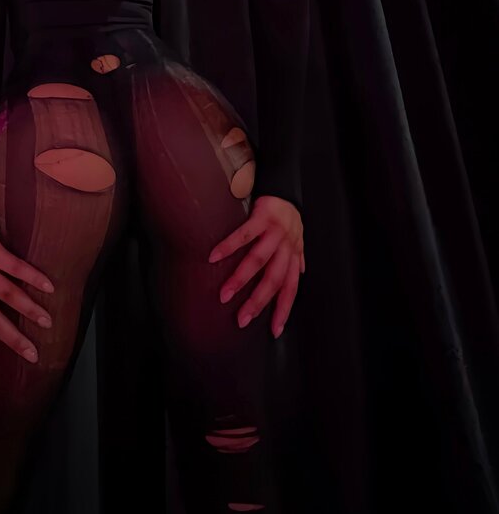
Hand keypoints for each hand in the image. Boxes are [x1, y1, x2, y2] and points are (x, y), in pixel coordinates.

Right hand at [208, 195, 304, 338]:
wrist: (284, 181)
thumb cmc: (287, 212)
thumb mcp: (297, 236)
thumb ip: (297, 256)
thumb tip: (299, 273)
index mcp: (293, 254)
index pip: (290, 288)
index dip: (283, 310)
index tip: (273, 331)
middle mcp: (287, 245)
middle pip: (273, 280)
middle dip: (257, 302)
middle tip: (241, 320)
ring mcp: (275, 231)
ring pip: (258, 261)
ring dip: (241, 280)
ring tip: (225, 295)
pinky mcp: (262, 216)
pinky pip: (244, 235)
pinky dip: (228, 247)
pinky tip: (213, 257)